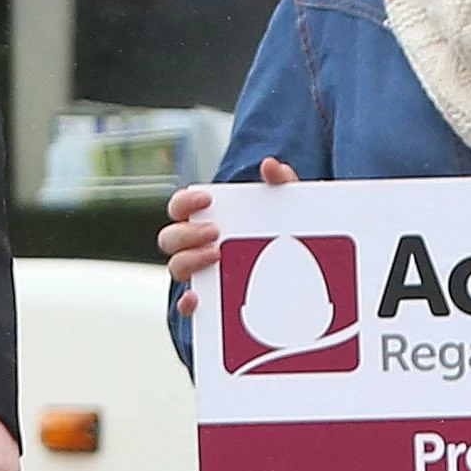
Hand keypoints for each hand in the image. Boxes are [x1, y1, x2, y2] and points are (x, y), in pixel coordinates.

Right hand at [156, 158, 298, 290]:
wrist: (301, 275)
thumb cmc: (281, 233)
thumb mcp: (286, 207)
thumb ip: (281, 183)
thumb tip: (270, 165)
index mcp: (205, 220)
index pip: (178, 206)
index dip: (185, 201)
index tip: (206, 200)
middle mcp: (195, 246)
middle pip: (169, 238)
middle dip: (186, 233)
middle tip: (215, 232)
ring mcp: (200, 273)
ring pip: (175, 267)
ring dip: (188, 261)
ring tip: (216, 256)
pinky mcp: (209, 302)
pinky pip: (187, 305)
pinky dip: (187, 303)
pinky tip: (197, 298)